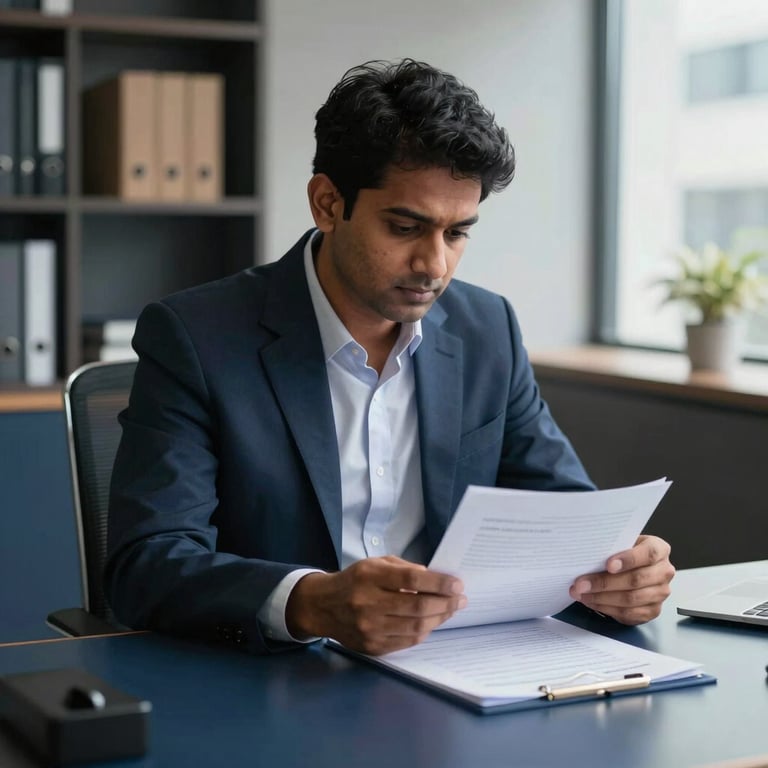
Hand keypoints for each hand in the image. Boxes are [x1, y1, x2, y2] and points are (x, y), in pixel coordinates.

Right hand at [285, 555, 465, 654]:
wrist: (323, 606)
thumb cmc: (355, 580)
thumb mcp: (375, 563)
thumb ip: (403, 568)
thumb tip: (432, 578)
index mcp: (369, 577)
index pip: (411, 580)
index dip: (438, 583)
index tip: (457, 584)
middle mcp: (368, 603)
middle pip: (417, 607)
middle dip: (445, 603)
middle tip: (461, 599)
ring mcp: (369, 628)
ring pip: (415, 627)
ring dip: (439, 619)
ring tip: (450, 610)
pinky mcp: (371, 647)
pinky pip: (407, 641)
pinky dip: (424, 632)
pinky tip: (432, 622)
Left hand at [569, 535, 674, 624]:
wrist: (635, 567)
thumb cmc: (624, 553)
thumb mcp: (622, 543)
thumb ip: (612, 547)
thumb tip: (588, 555)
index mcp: (659, 549)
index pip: (649, 554)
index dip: (628, 559)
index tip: (608, 565)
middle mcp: (664, 572)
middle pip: (636, 580)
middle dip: (604, 583)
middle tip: (581, 584)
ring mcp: (660, 593)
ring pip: (630, 599)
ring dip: (601, 598)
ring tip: (582, 594)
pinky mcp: (653, 610)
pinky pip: (628, 613)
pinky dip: (606, 608)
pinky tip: (592, 602)